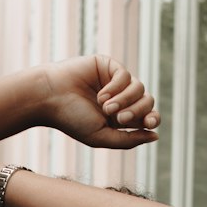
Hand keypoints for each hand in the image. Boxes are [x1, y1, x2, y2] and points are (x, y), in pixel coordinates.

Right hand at [39, 55, 158, 148]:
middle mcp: (120, 98)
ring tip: (105, 108)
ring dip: (125, 100)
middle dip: (136, 111)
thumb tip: (156, 136)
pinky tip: (100, 95)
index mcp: (119, 117)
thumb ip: (128, 140)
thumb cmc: (72, 120)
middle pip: (147, 102)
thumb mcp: (102, 137)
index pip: (147, 116)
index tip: (149, 123)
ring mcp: (115, 81)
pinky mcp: (108, 66)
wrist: (50, 99)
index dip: (153, 118)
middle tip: (118, 118)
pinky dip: (116, 87)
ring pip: (139, 88)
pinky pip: (125, 75)